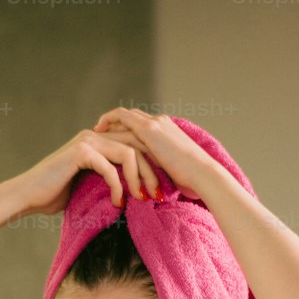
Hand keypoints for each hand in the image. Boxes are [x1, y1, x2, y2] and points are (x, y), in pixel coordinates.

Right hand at [15, 124, 165, 215]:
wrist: (28, 195)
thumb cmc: (55, 194)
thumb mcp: (88, 184)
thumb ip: (108, 179)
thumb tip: (135, 193)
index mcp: (99, 140)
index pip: (137, 144)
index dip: (152, 165)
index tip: (159, 190)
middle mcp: (95, 135)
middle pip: (139, 145)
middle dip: (152, 172)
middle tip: (159, 196)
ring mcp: (87, 141)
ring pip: (129, 153)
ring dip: (139, 178)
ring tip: (142, 199)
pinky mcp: (81, 152)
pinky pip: (110, 168)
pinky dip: (118, 188)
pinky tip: (118, 203)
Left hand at [92, 109, 217, 200]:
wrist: (202, 174)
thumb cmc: (193, 180)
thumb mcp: (174, 171)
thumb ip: (162, 170)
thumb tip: (154, 184)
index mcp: (169, 131)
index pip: (143, 125)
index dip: (127, 130)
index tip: (114, 138)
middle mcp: (161, 122)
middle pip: (132, 117)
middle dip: (115, 123)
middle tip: (100, 132)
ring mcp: (155, 123)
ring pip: (126, 115)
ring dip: (110, 121)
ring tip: (96, 131)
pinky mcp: (149, 128)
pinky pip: (122, 117)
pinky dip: (109, 120)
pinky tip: (99, 129)